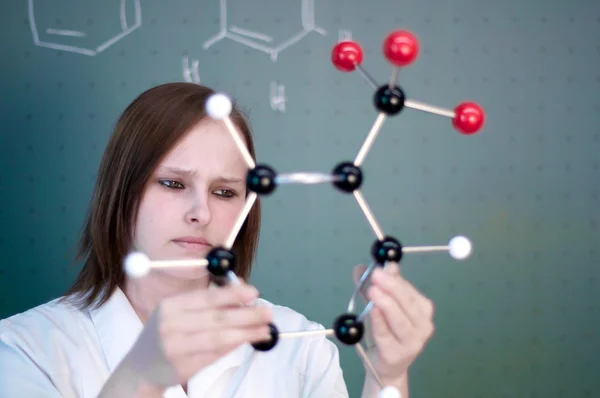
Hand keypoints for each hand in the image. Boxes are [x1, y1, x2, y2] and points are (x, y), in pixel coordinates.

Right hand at [130, 282, 272, 386]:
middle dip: (246, 314)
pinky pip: (214, 354)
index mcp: (170, 305)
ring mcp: (175, 347)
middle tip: (267, 312)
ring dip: (246, 333)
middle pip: (216, 317)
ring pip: (218, 337)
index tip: (253, 293)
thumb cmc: (166, 335)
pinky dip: (234, 346)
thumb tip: (240, 290)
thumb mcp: (179, 312)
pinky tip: (247, 341)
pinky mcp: (182, 366)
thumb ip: (207, 302)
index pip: (207, 297)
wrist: (140, 368)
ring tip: (265, 329)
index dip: (232, 294)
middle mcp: (170, 324)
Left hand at [353, 262, 434, 387]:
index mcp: (422, 309)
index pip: (409, 291)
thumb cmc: (386, 332)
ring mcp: (413, 342)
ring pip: (400, 320)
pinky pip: (387, 336)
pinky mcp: (397, 355)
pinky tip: (372, 311)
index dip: (394, 278)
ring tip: (372, 290)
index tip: (380, 267)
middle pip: (408, 304)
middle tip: (376, 274)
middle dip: (392, 287)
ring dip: (386, 304)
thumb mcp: (380, 306)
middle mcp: (423, 325)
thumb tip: (370, 266)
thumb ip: (376, 286)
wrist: (386, 366)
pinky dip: (379, 322)